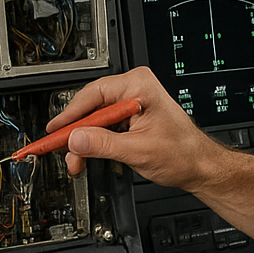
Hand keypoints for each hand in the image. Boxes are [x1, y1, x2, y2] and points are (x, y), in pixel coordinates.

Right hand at [47, 67, 225, 190]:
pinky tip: (89, 157)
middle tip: (63, 151)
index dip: (70, 115)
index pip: (93, 95)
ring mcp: (131, 104)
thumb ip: (102, 144)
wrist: (199, 166)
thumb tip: (75, 139)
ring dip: (84, 143)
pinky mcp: (130, 118)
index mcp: (138, 86)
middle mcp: (134, 90)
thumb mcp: (137, 150)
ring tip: (77, 161)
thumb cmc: (183, 153)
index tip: (54, 131)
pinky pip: (103, 128)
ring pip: (94, 121)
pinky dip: (94, 144)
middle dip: (76, 134)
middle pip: (91, 108)